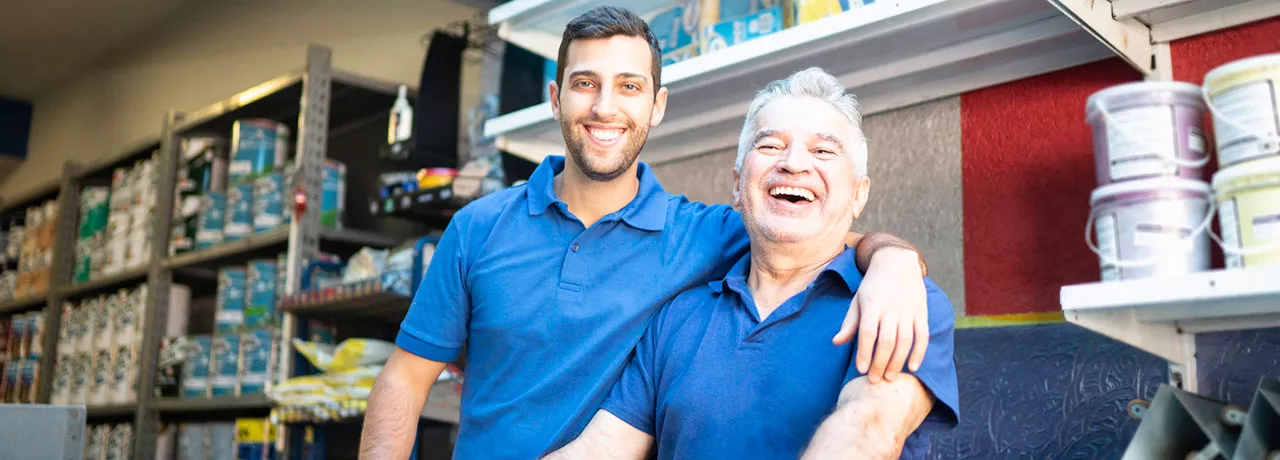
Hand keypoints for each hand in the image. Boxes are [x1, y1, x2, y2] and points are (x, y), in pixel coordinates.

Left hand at [833, 247, 927, 383]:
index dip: (864, 353)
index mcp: (872, 304)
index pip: (867, 333)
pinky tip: (913, 367)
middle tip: (875, 380)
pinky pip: (922, 335)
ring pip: (905, 341)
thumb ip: (850, 322)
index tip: (860, 370)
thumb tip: (836, 342)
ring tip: (890, 377)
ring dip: (898, 362)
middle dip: (880, 363)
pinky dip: (919, 352)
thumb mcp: (858, 299)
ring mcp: (909, 310)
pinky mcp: (922, 311)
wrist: (897, 261)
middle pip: (886, 341)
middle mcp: (891, 307)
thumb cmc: (873, 285)